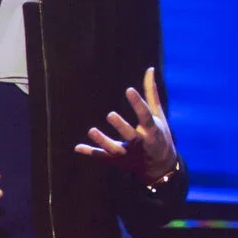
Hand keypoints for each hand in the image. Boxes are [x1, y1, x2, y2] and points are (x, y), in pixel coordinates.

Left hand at [74, 67, 178, 184]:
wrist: (160, 167)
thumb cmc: (159, 135)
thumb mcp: (158, 116)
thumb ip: (151, 94)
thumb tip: (149, 69)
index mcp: (151, 130)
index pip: (145, 115)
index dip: (137, 103)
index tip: (129, 90)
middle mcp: (140, 143)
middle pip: (130, 135)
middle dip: (121, 126)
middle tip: (110, 114)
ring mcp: (128, 154)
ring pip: (114, 149)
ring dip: (103, 141)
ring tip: (91, 130)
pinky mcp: (118, 161)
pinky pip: (103, 157)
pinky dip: (90, 153)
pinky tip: (77, 147)